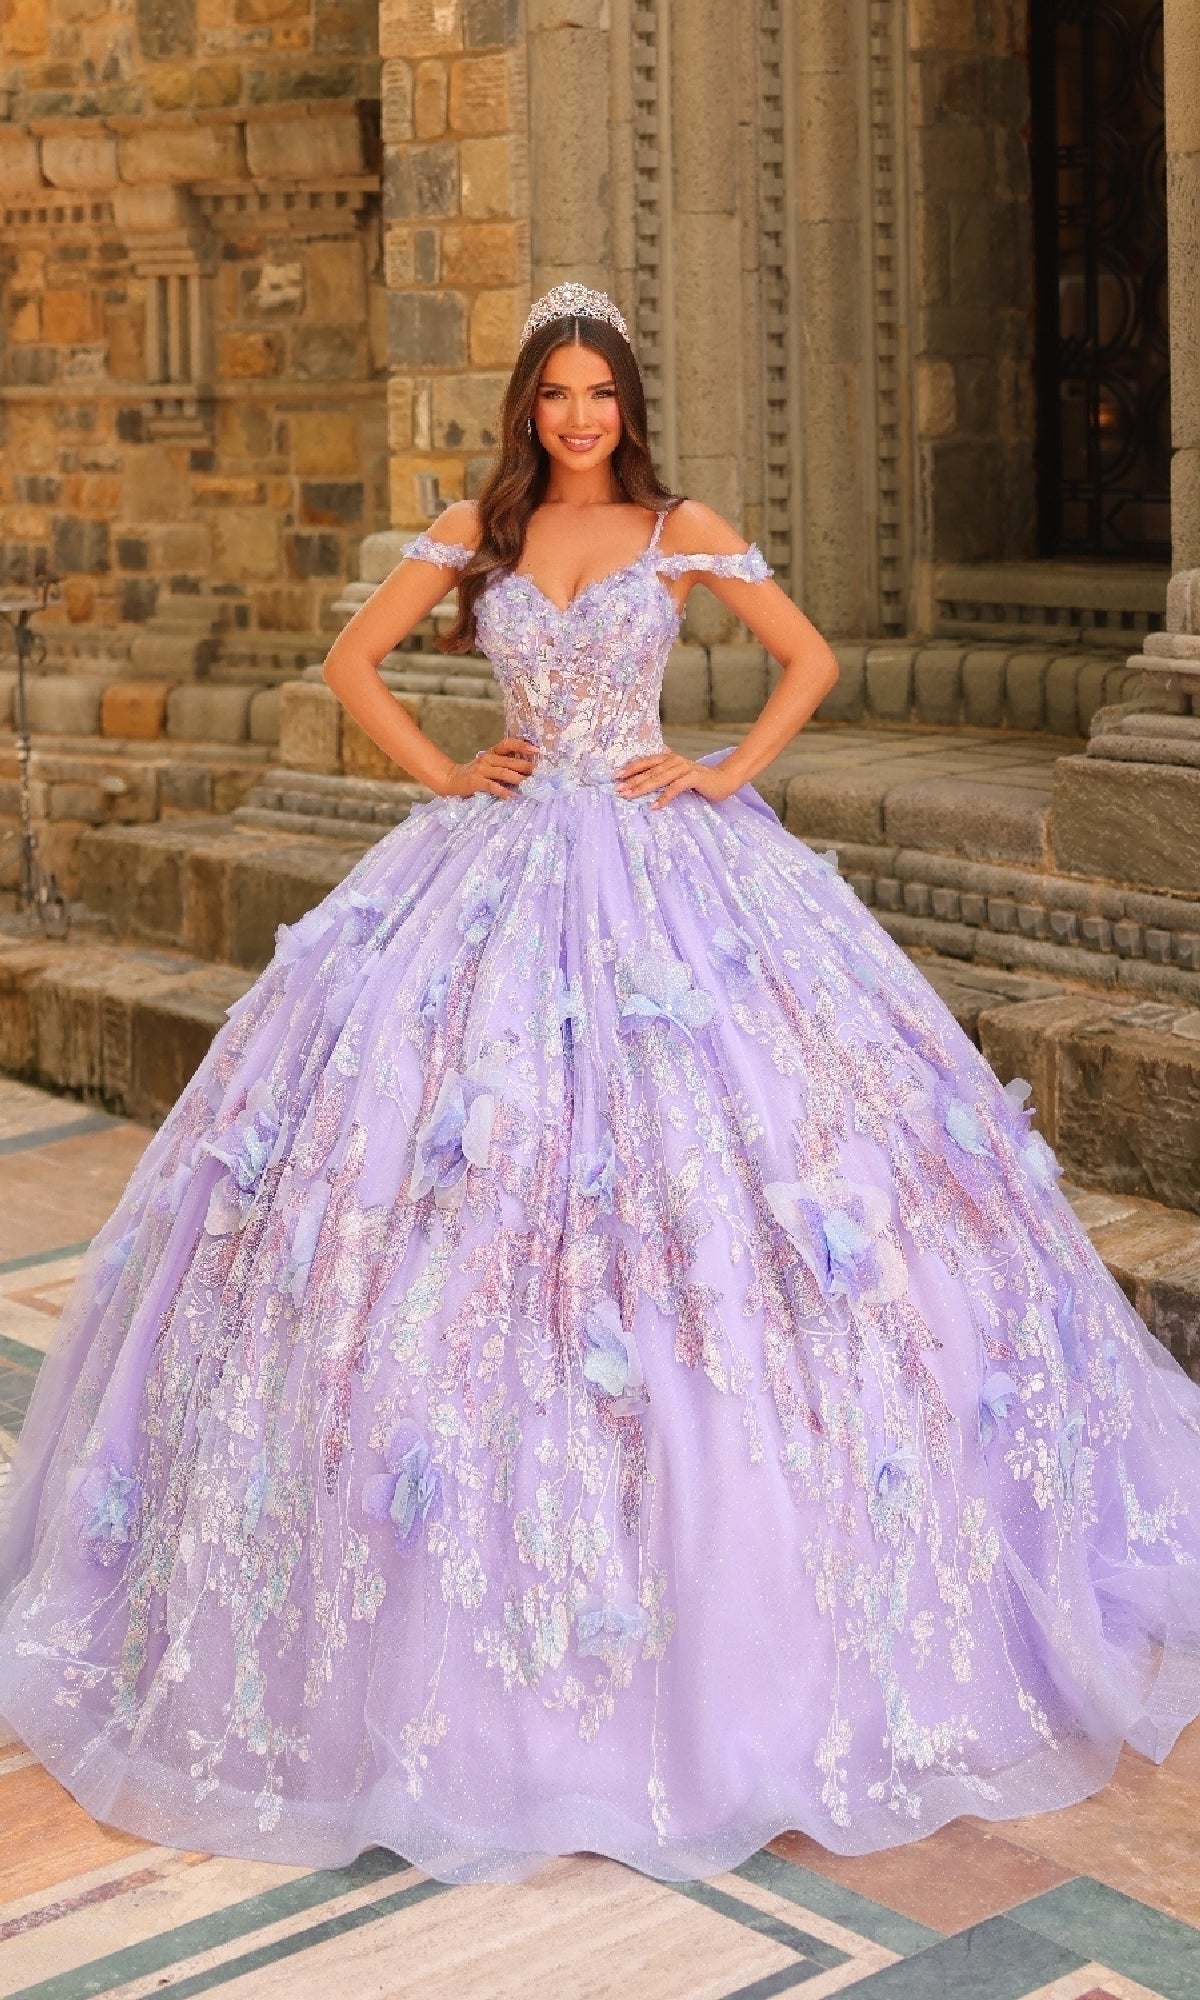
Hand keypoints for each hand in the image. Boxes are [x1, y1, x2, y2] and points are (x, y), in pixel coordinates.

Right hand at [438, 738, 537, 799]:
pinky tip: (512, 796)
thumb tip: (528, 768)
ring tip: (528, 783)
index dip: (522, 745)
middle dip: (525, 766)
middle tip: (538, 771)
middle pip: (509, 761)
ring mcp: (482, 770)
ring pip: (503, 772)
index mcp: (492, 753)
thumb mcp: (489, 764)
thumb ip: (504, 763)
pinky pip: (493, 786)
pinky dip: (503, 791)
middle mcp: (488, 759)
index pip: (508, 744)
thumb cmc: (476, 773)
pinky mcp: (477, 782)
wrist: (452, 779)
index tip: (536, 750)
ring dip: (517, 778)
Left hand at [616, 750, 738, 808]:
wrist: (724, 779)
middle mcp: (674, 760)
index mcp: (669, 757)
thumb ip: (664, 767)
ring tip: (630, 796)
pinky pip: (676, 788)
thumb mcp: (679, 772)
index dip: (630, 768)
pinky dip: (664, 797)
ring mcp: (684, 768)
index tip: (615, 777)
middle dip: (632, 781)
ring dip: (643, 788)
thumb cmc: (699, 779)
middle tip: (618, 789)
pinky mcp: (693, 778)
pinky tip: (654, 806)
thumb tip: (653, 758)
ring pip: (659, 778)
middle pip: (649, 771)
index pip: (646, 762)